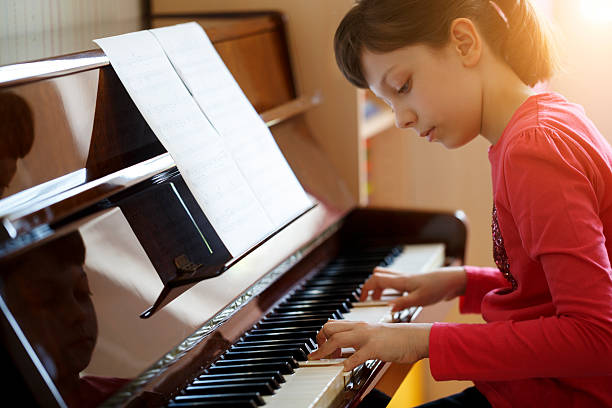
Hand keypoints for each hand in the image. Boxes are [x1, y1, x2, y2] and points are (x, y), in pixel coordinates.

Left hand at [308, 320, 431, 370]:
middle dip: (319, 342)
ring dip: (325, 351)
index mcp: (359, 325)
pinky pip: (357, 355)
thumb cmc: (396, 338)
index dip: (322, 336)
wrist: (415, 337)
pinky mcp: (375, 348)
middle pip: (329, 328)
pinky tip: (344, 369)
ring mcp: (366, 337)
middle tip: (320, 354)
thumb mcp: (374, 335)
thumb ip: (359, 338)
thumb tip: (345, 350)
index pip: (332, 324)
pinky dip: (348, 363)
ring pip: (337, 339)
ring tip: (322, 361)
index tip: (322, 348)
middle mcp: (360, 328)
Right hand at [360, 266, 466, 311]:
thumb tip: (388, 309)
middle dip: (370, 287)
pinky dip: (388, 287)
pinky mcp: (412, 281)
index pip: (375, 280)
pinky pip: (394, 280)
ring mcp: (407, 278)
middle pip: (378, 276)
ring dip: (378, 286)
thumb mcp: (420, 299)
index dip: (365, 288)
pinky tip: (394, 297)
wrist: (452, 280)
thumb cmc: (437, 288)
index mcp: (400, 281)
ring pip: (386, 276)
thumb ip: (403, 303)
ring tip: (378, 299)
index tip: (361, 299)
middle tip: (367, 299)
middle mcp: (401, 277)